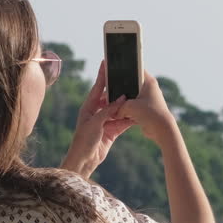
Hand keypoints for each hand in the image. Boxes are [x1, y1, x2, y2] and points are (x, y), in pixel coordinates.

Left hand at [60, 60, 133, 178]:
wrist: (84, 160)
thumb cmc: (84, 140)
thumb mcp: (96, 122)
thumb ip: (109, 110)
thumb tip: (122, 98)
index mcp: (89, 107)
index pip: (98, 87)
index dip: (103, 75)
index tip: (107, 63)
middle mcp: (97, 112)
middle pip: (110, 98)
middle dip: (119, 90)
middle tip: (128, 79)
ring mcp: (104, 122)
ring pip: (118, 110)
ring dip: (127, 106)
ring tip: (137, 96)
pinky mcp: (111, 131)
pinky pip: (122, 122)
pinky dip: (129, 119)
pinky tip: (138, 114)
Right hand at [115, 70, 176, 141]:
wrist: (162, 130)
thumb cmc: (149, 113)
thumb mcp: (129, 107)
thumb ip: (118, 107)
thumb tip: (112, 111)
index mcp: (148, 81)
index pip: (136, 69)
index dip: (124, 69)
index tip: (114, 71)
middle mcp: (149, 88)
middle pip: (131, 84)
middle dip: (120, 89)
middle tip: (110, 90)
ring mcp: (148, 98)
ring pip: (131, 97)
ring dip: (124, 101)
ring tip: (114, 103)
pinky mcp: (146, 109)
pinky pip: (134, 106)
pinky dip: (127, 109)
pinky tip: (119, 113)